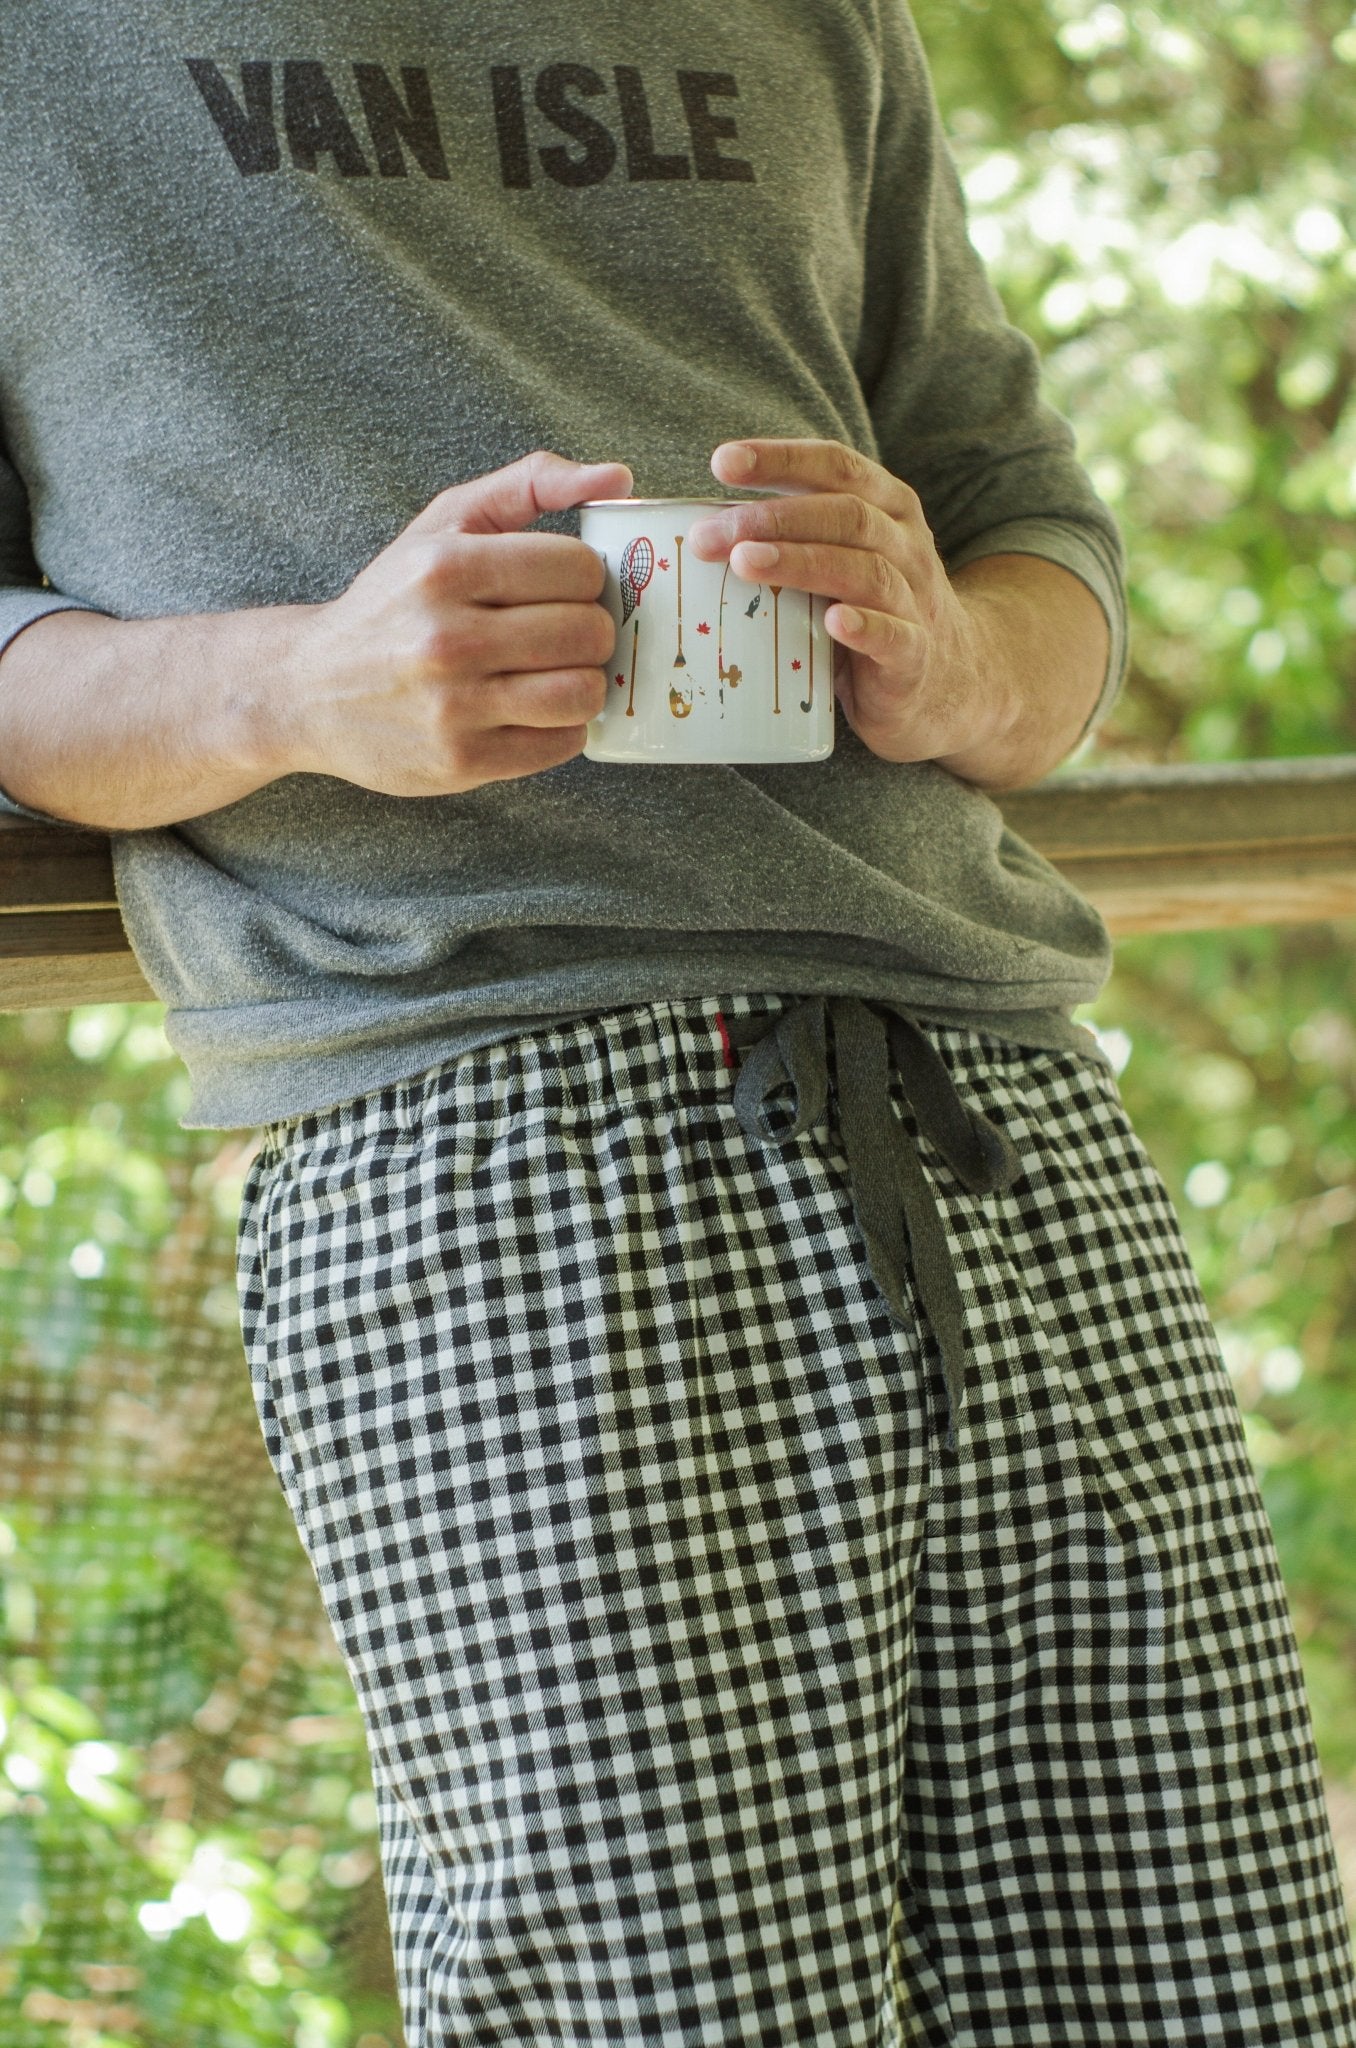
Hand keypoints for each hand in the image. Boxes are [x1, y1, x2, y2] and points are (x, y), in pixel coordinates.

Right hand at [279, 450, 632, 795]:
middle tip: (567, 635)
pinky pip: (560, 745)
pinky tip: (536, 711)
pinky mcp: (460, 762)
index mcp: (445, 567)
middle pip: (587, 633)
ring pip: (582, 693)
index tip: (565, 589)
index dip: (587, 579)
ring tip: (560, 673)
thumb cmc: (395, 602)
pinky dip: (564, 728)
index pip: (579, 568)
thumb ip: (530, 484)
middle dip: (592, 632)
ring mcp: (452, 706)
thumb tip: (620, 478)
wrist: (310, 690)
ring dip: (586, 684)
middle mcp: (446, 638)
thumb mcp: (445, 523)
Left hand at [687, 438, 1004, 770]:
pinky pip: (894, 636)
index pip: (835, 465)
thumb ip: (790, 544)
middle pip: (843, 514)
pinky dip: (863, 626)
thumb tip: (697, 537)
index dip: (780, 458)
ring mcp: (915, 601)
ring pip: (864, 570)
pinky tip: (832, 622)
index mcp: (885, 510)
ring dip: (802, 563)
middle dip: (773, 518)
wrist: (950, 683)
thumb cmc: (872, 614)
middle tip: (711, 536)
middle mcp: (905, 545)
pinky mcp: (916, 658)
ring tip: (745, 564)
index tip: (721, 462)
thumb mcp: (838, 564)